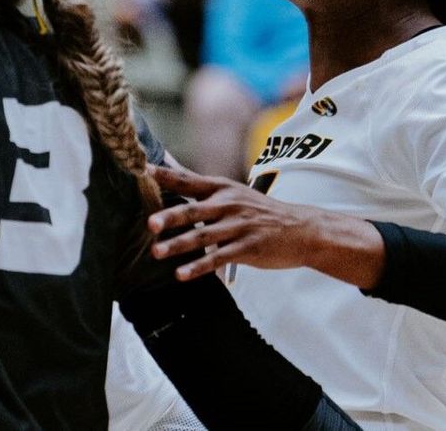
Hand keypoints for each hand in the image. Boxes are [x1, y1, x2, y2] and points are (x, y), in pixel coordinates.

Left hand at [148, 165, 386, 287]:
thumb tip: (172, 175)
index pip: (190, 181)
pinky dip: (199, 266)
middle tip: (150, 223)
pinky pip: (219, 258)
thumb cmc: (260, 212)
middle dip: (171, 216)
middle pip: (194, 210)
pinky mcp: (248, 248)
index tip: (144, 170)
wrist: (301, 229)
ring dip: (179, 245)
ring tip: (157, 252)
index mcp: (223, 189)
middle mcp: (229, 205)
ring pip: (204, 236)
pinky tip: (181, 274)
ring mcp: (239, 226)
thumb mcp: (235, 194)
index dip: (167, 176)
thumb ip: (204, 190)